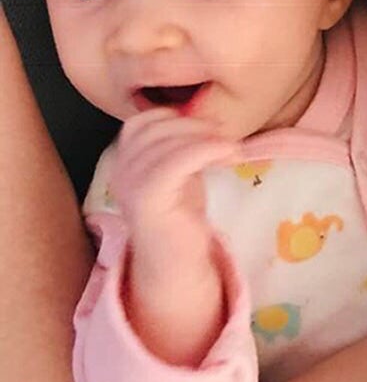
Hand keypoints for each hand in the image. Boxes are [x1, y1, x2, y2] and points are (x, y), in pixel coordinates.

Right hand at [111, 108, 235, 249]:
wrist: (176, 266)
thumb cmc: (180, 216)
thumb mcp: (178, 171)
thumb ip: (179, 145)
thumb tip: (204, 115)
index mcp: (124, 161)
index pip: (143, 120)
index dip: (176, 117)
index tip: (208, 127)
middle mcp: (120, 170)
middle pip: (156, 127)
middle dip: (195, 125)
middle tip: (225, 135)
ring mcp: (130, 184)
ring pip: (168, 141)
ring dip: (207, 137)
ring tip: (231, 149)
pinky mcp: (147, 198)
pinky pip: (178, 159)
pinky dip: (209, 149)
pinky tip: (231, 155)